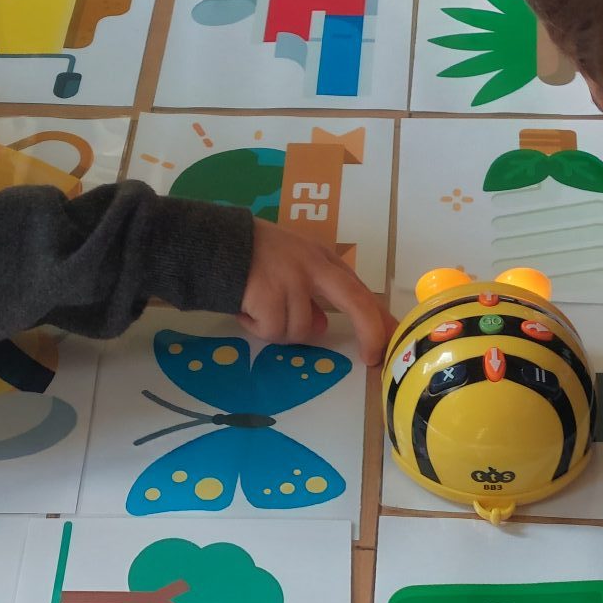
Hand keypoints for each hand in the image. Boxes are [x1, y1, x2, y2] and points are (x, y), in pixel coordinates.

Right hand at [240, 221, 391, 364]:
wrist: (210, 243)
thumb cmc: (251, 258)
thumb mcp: (290, 268)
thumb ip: (311, 295)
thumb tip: (322, 328)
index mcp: (321, 259)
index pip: (360, 291)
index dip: (379, 319)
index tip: (392, 341)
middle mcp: (313, 265)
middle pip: (356, 302)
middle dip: (370, 332)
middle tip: (372, 358)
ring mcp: (292, 279)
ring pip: (301, 330)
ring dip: (278, 330)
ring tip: (257, 310)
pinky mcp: (269, 295)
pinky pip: (272, 331)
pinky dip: (257, 328)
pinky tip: (245, 310)